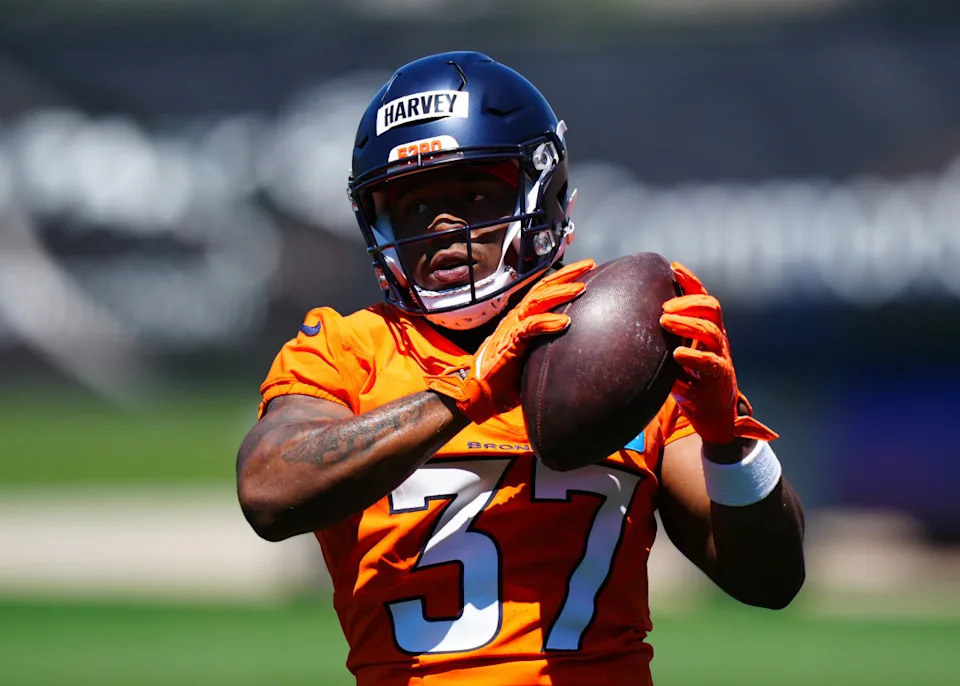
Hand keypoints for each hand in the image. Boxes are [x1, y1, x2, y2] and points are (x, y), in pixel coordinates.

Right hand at [425, 259, 595, 423]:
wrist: (479, 392)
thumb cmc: (506, 378)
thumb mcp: (533, 357)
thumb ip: (550, 347)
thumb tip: (578, 348)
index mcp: (523, 318)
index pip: (545, 291)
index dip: (564, 278)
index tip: (588, 270)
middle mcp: (517, 317)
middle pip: (543, 288)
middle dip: (567, 275)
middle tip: (590, 265)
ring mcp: (512, 327)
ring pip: (537, 301)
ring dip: (560, 293)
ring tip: (581, 288)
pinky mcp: (508, 342)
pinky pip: (529, 327)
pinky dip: (547, 322)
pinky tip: (565, 321)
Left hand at [659, 262, 777, 445]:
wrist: (714, 417)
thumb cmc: (691, 383)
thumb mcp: (676, 356)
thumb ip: (664, 340)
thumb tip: (629, 321)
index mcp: (708, 330)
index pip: (703, 298)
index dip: (691, 281)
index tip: (673, 268)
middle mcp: (717, 340)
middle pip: (711, 308)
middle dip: (688, 302)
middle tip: (663, 308)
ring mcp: (721, 358)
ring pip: (712, 332)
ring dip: (688, 323)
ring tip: (665, 321)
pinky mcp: (718, 380)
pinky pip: (710, 364)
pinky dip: (693, 357)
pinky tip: (677, 354)